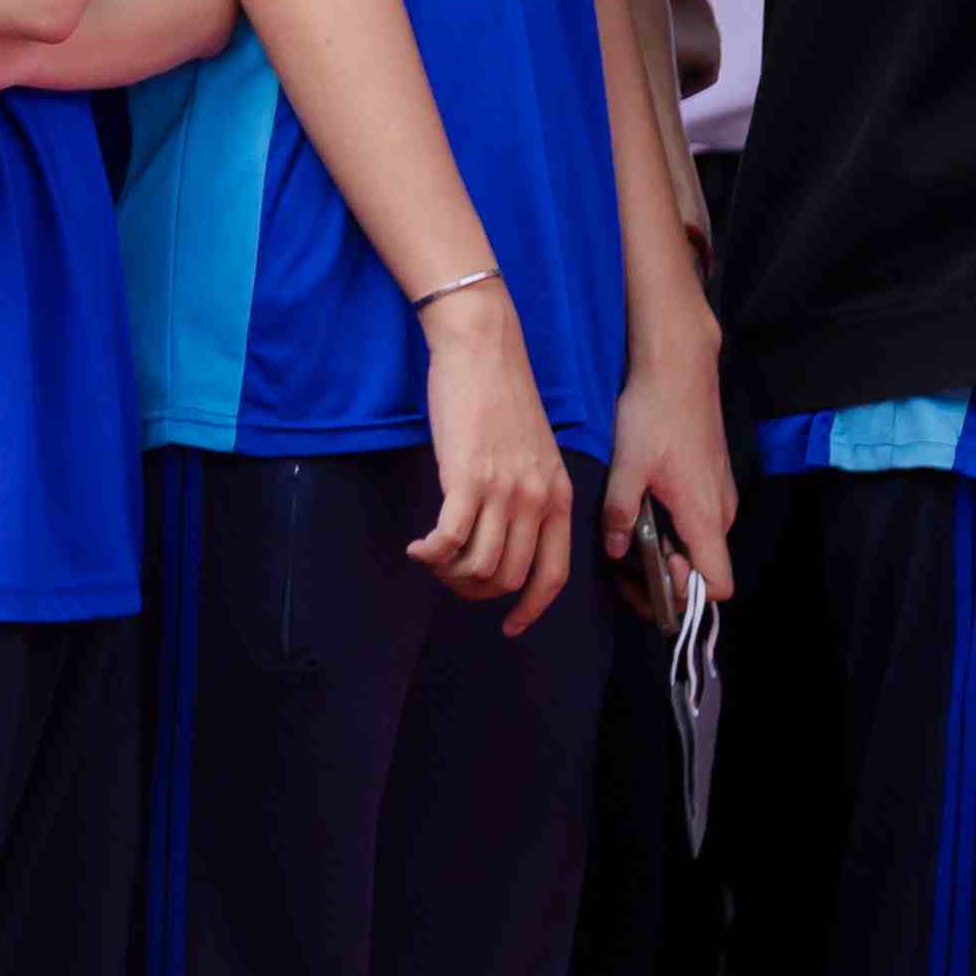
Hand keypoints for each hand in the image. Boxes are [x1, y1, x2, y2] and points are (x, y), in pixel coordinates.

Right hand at [408, 289, 575, 630]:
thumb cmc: (501, 396)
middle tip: (449, 574)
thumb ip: (529, 495)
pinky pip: (449, 541)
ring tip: (430, 555)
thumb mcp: (534, 453)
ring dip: (447, 572)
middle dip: (473, 590)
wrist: (483, 351)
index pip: (553, 575)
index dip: (530, 608)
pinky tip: (417, 546)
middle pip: (506, 577)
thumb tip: (505, 537)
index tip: (510, 625)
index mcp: (558, 497)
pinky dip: (430, 554)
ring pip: (476, 566)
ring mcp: (503, 492)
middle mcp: (536, 500)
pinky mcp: (467, 479)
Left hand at [604, 333, 736, 617]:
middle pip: (706, 569)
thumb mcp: (627, 466)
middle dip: (669, 577)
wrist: (680, 369)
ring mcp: (721, 496)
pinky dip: (676, 528)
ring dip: (670, 550)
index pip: (717, 585)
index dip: (687, 594)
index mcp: (704, 517)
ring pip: (701, 544)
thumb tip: (614, 551)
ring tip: (630, 535)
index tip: (655, 578)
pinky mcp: (713, 481)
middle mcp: (721, 513)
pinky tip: (644, 509)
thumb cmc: (654, 416)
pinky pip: (699, 521)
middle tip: (627, 565)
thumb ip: (619, 514)